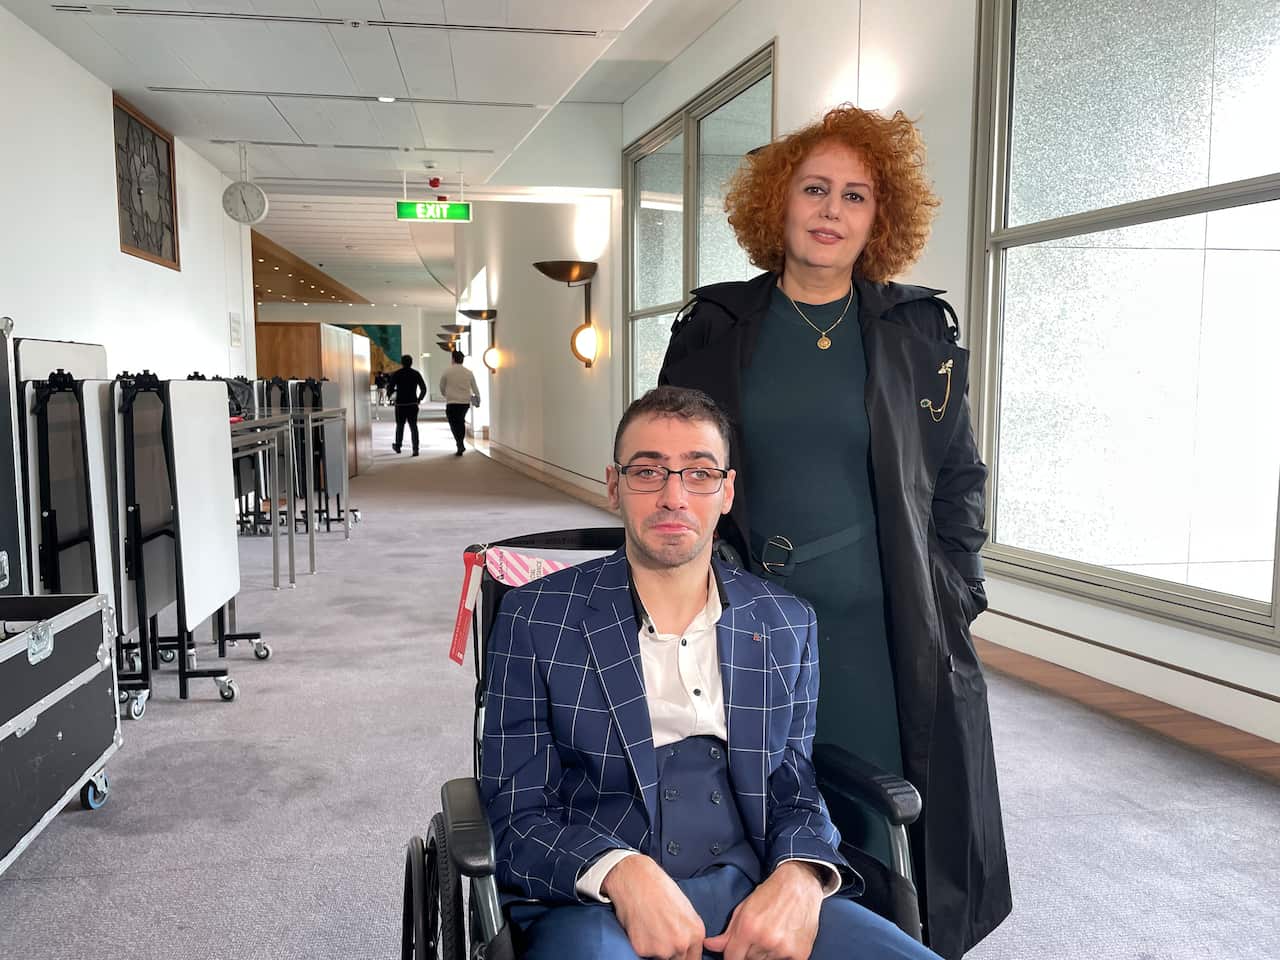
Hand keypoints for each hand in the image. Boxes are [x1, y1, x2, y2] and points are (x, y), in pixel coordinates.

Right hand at [602, 855, 704, 959]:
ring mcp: (662, 949)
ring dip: (655, 949)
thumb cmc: (659, 888)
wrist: (636, 879)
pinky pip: (643, 954)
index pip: (694, 959)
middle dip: (670, 953)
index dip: (685, 956)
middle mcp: (682, 944)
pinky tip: (640, 926)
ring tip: (650, 927)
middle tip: (661, 936)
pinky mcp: (643, 949)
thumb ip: (688, 932)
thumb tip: (687, 947)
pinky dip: (641, 944)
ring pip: (660, 958)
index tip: (679, 954)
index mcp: (696, 933)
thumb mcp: (685, 910)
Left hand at [703, 862, 823, 959]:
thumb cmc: (770, 893)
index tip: (735, 951)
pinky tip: (784, 939)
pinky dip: (782, 955)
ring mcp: (784, 948)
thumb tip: (709, 945)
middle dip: (750, 951)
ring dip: (766, 953)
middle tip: (758, 934)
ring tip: (772, 934)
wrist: (800, 884)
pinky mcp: (800, 953)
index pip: (732, 957)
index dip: (732, 955)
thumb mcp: (744, 908)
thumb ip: (728, 932)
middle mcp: (765, 940)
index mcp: (748, 928)